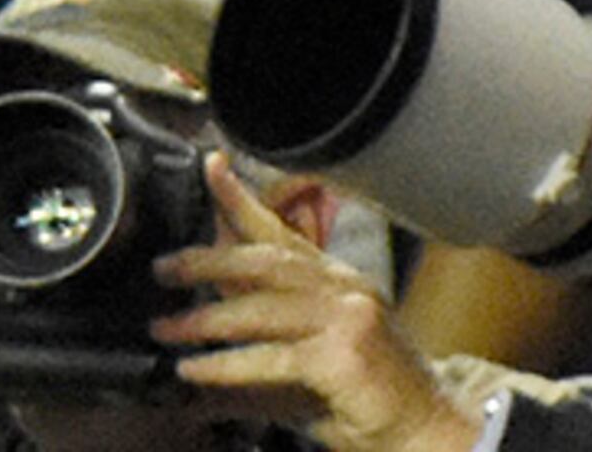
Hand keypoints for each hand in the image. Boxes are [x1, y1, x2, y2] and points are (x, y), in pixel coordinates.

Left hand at [156, 156, 482, 451]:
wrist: (427, 431)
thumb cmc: (370, 395)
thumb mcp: (312, 348)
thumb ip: (267, 326)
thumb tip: (205, 312)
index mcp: (338, 280)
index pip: (284, 230)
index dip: (242, 198)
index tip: (210, 165)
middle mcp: (344, 289)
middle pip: (265, 259)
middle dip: (207, 260)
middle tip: (164, 267)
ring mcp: (348, 319)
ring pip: (262, 306)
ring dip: (205, 319)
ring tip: (165, 328)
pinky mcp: (344, 356)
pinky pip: (272, 356)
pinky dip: (227, 365)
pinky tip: (197, 371)